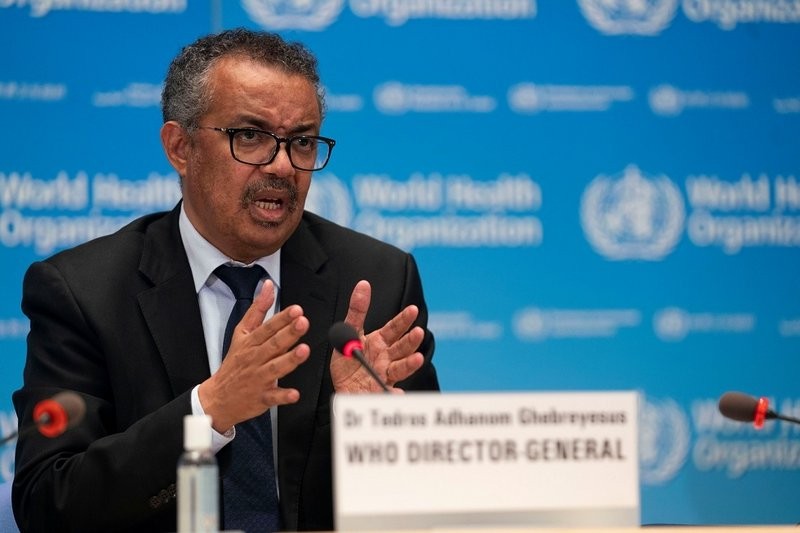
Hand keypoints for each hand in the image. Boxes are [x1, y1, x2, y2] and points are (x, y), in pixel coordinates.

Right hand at [199, 280, 309, 432]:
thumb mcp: (242, 333)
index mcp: (251, 342)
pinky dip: (283, 396)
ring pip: (275, 368)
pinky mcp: (262, 397)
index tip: (296, 310)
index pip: (267, 328)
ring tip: (303, 350)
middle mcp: (255, 358)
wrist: (218, 397)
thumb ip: (258, 310)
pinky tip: (294, 393)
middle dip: (288, 333)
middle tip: (302, 323)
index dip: (282, 318)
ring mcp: (258, 378)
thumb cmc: (235, 362)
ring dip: (289, 360)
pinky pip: (273, 397)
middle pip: (273, 344)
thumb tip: (268, 286)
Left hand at [330, 280, 424, 392]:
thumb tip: (363, 285)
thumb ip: (357, 311)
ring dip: (410, 363)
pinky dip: (395, 394)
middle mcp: (386, 357)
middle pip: (402, 347)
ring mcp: (385, 374)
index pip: (394, 328)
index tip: (412, 310)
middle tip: (418, 332)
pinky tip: (397, 392)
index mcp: (379, 342)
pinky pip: (389, 392)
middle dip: (411, 340)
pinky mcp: (380, 390)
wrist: (342, 388)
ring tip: (417, 358)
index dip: (403, 319)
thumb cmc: (348, 361)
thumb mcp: (347, 333)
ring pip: (401, 368)